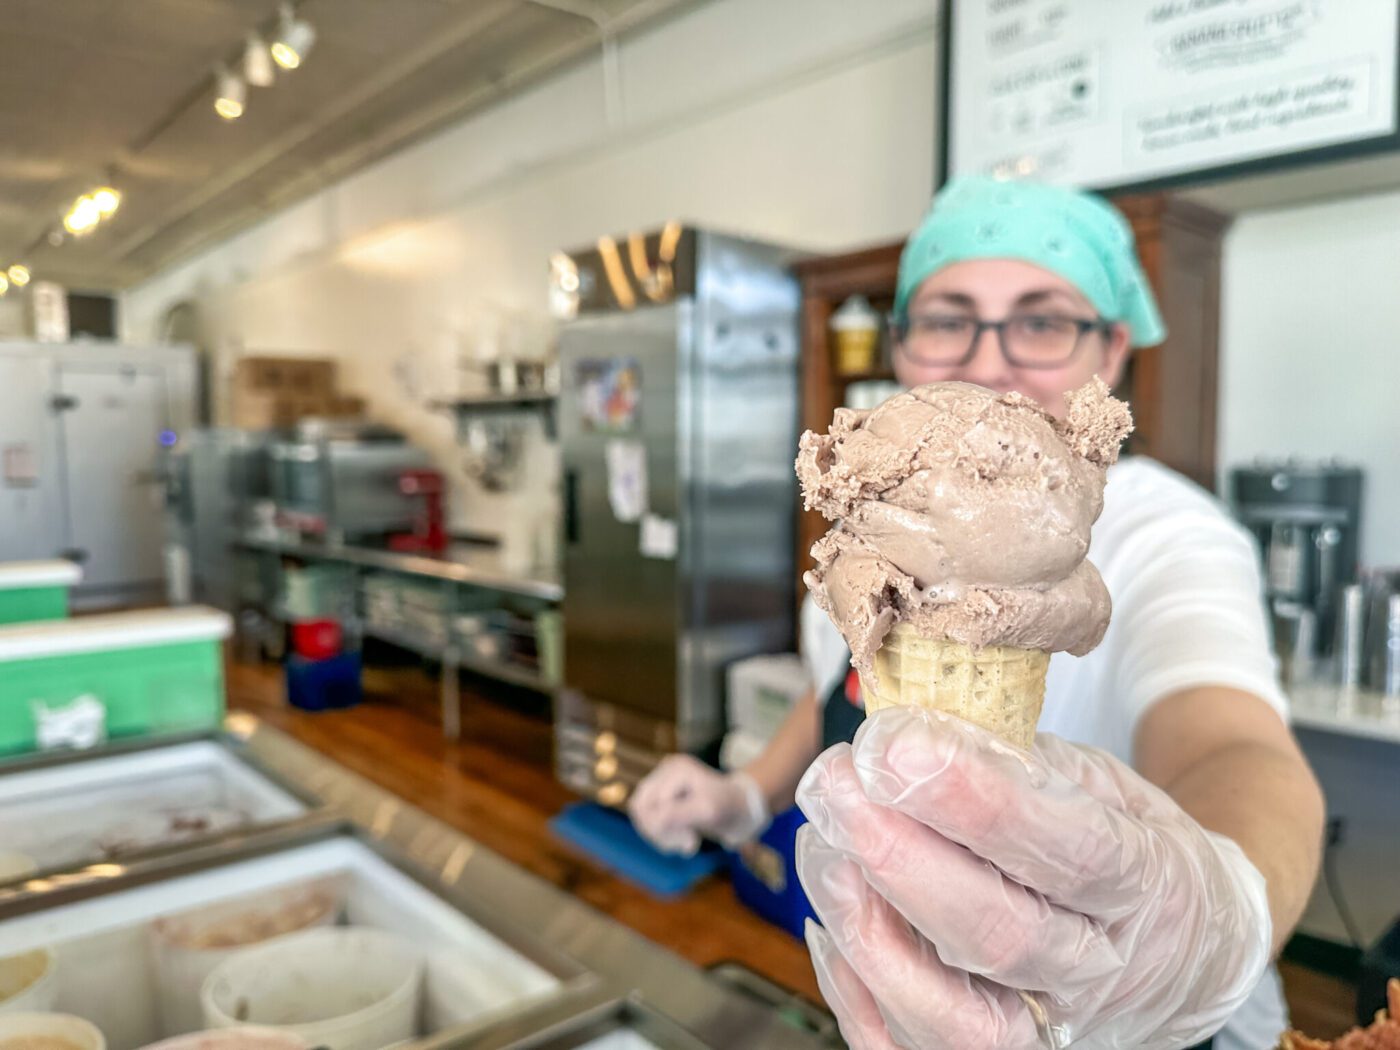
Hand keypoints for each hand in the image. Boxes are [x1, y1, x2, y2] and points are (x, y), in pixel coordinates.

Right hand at [628, 754, 768, 855]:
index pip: (651, 804)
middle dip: (659, 832)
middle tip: (686, 845)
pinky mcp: (661, 792)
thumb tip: (653, 821)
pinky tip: (680, 840)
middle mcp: (666, 769)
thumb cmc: (728, 807)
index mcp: (677, 768)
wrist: (741, 806)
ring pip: (640, 812)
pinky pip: (647, 816)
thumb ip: (678, 814)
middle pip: (639, 805)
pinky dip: (660, 833)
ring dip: (659, 835)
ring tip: (684, 844)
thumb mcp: (707, 811)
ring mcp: (662, 779)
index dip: (665, 828)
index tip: (692, 842)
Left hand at [795, 706, 1270, 1048]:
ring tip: (824, 848)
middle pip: (998, 935)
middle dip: (898, 855)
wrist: (1188, 947)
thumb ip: (1015, 757)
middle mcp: (1101, 972)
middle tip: (835, 785)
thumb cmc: (1127, 847)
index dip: (970, 799)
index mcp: (1144, 883)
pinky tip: (831, 921)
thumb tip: (912, 730)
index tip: (893, 745)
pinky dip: (855, 994)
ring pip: (953, 1017)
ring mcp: (1052, 1031)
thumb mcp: (1101, 780)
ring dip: (868, 928)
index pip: (1064, 847)